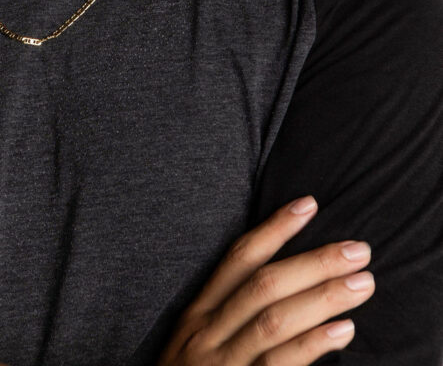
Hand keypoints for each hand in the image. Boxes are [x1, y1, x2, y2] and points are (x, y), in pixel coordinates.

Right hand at [156, 196, 374, 365]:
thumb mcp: (194, 343)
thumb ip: (225, 313)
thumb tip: (281, 281)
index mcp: (196, 314)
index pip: (238, 259)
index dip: (275, 229)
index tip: (309, 205)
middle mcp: (206, 333)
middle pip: (264, 285)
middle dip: (314, 262)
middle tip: (358, 250)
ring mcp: (222, 365)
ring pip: (274, 321)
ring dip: (323, 298)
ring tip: (362, 284)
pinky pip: (280, 365)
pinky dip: (314, 345)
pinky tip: (343, 331)